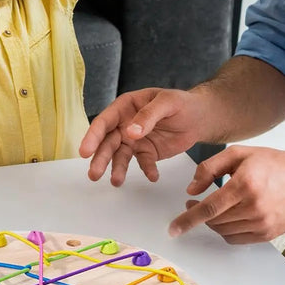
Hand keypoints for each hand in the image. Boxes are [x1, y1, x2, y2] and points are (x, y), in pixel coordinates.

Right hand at [80, 88, 202, 185]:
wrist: (199, 116)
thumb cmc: (181, 103)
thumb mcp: (167, 102)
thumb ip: (148, 116)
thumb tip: (131, 132)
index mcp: (125, 107)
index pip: (104, 122)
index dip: (92, 136)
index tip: (85, 151)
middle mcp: (125, 124)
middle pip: (108, 142)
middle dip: (100, 158)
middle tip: (94, 174)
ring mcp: (134, 140)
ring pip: (120, 156)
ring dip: (117, 169)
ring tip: (117, 182)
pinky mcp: (147, 152)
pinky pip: (143, 163)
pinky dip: (147, 170)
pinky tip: (153, 176)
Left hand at [168, 145, 284, 243]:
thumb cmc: (272, 163)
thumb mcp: (238, 154)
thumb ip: (209, 168)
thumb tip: (191, 190)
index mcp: (244, 185)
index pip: (209, 208)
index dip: (188, 219)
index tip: (174, 228)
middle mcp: (254, 207)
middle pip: (214, 221)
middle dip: (197, 215)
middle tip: (193, 203)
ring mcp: (262, 223)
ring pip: (223, 231)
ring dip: (212, 222)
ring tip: (213, 207)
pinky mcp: (268, 234)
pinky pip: (237, 239)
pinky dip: (226, 230)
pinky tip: (227, 217)